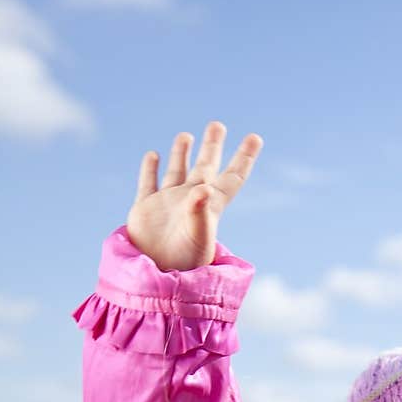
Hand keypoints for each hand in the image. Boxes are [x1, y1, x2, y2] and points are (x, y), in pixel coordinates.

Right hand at [126, 121, 262, 271]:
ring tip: (186, 136)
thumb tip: (203, 188)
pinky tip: (154, 156)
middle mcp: (192, 201)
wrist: (155, 276)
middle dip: (212, 146)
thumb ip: (201, 213)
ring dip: (181, 153)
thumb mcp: (197, 237)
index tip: (255, 137)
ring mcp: (168, 204)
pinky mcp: (146, 208)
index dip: (244, 158)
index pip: (232, 177)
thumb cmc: (183, 262)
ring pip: (177, 172)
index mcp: (211, 206)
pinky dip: (150, 169)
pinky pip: (148, 184)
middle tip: (217, 125)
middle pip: (205, 167)